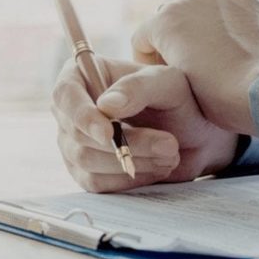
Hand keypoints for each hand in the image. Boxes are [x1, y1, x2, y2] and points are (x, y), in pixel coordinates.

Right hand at [52, 57, 238, 192]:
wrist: (193, 135)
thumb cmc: (178, 99)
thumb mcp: (166, 83)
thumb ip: (137, 88)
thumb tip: (105, 106)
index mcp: (82, 76)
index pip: (65, 95)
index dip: (82, 116)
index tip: (109, 134)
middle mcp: (71, 110)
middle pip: (76, 134)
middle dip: (123, 144)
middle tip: (169, 144)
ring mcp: (73, 142)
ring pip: (86, 161)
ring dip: (131, 162)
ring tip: (169, 153)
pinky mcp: (85, 171)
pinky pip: (95, 182)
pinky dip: (127, 179)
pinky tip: (154, 167)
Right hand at [132, 0, 258, 134]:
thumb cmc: (218, 98)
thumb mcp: (174, 84)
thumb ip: (165, 61)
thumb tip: (177, 48)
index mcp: (163, 20)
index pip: (142, 38)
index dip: (150, 62)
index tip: (167, 76)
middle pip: (172, 19)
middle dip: (179, 39)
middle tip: (196, 66)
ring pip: (203, 7)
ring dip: (206, 25)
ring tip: (222, 54)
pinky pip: (231, 3)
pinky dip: (233, 18)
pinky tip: (242, 42)